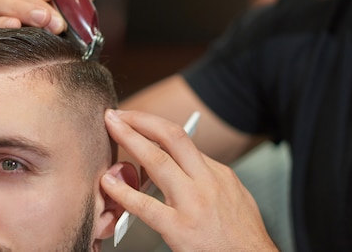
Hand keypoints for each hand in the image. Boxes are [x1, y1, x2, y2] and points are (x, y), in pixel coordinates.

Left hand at [101, 109, 278, 251]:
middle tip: (117, 114)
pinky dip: (124, 192)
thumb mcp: (235, 197)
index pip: (182, 140)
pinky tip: (108, 183)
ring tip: (112, 129)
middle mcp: (206, 182)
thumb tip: (186, 165)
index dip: (154, 126)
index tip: (136, 120)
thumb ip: (208, 179)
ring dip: (130, 140)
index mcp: (218, 173)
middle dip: (141, 121)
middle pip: (171, 138)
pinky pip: (146, 206)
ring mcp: (193, 203)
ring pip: (158, 161)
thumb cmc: (242, 237)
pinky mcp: (180, 229)